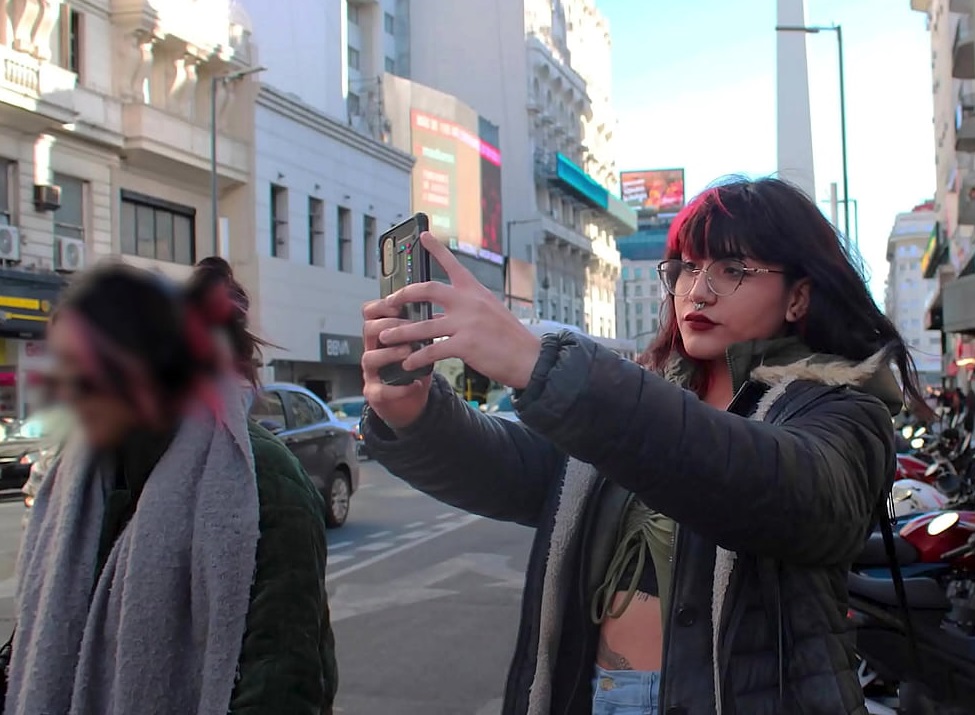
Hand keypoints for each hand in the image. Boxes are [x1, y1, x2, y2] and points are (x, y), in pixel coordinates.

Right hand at [361, 299, 431, 429]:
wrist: (411, 401)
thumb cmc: (415, 368)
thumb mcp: (420, 345)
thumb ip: (424, 329)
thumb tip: (440, 310)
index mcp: (382, 334)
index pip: (371, 313)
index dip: (382, 306)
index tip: (399, 305)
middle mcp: (372, 350)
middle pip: (368, 330)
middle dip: (389, 326)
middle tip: (412, 327)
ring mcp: (371, 372)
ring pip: (369, 358)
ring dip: (390, 353)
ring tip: (409, 352)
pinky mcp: (374, 393)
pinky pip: (379, 390)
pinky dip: (398, 389)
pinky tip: (414, 385)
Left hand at [378, 232, 541, 389]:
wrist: (529, 358)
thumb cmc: (510, 338)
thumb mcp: (489, 313)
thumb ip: (464, 310)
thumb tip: (437, 315)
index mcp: (475, 291)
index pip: (453, 264)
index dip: (436, 248)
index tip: (422, 236)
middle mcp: (469, 302)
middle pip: (427, 289)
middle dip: (404, 294)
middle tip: (389, 301)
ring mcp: (466, 323)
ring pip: (423, 324)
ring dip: (400, 331)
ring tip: (384, 336)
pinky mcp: (465, 345)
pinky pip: (432, 350)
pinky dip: (417, 357)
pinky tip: (407, 362)